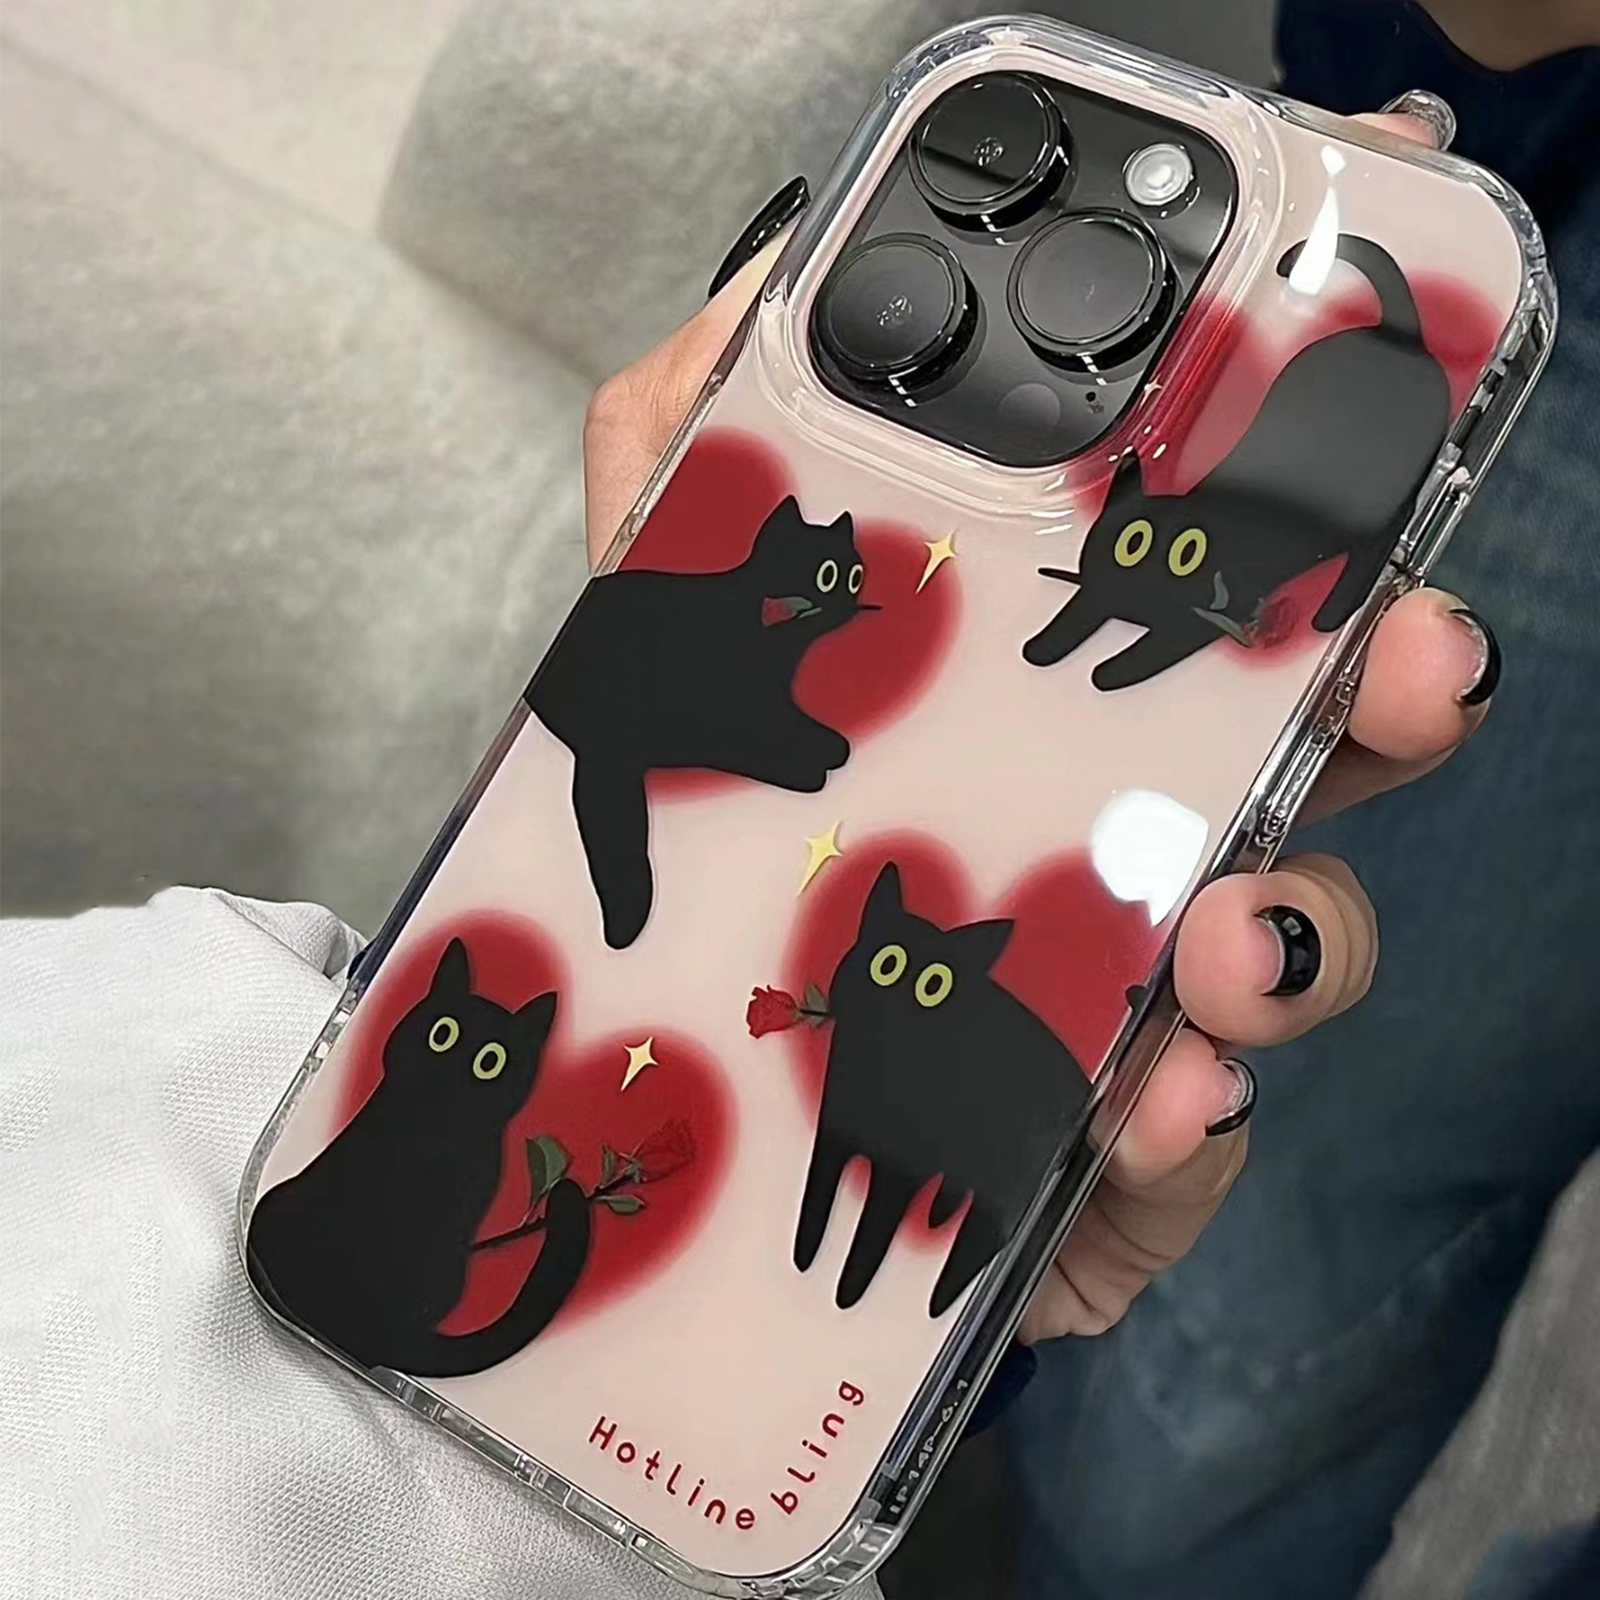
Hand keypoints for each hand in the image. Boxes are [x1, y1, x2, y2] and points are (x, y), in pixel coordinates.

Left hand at [579, 112, 1499, 1341]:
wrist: (646, 1114)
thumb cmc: (687, 869)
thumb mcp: (649, 647)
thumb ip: (683, 470)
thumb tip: (767, 297)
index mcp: (1034, 709)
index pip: (1206, 607)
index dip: (1305, 544)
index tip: (1358, 476)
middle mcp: (1110, 836)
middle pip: (1298, 758)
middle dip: (1381, 704)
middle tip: (1413, 665)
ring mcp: (1122, 1003)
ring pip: (1278, 952)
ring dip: (1293, 937)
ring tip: (1230, 942)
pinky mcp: (1095, 1163)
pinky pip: (1186, 1147)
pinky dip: (1184, 1124)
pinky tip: (1144, 1107)